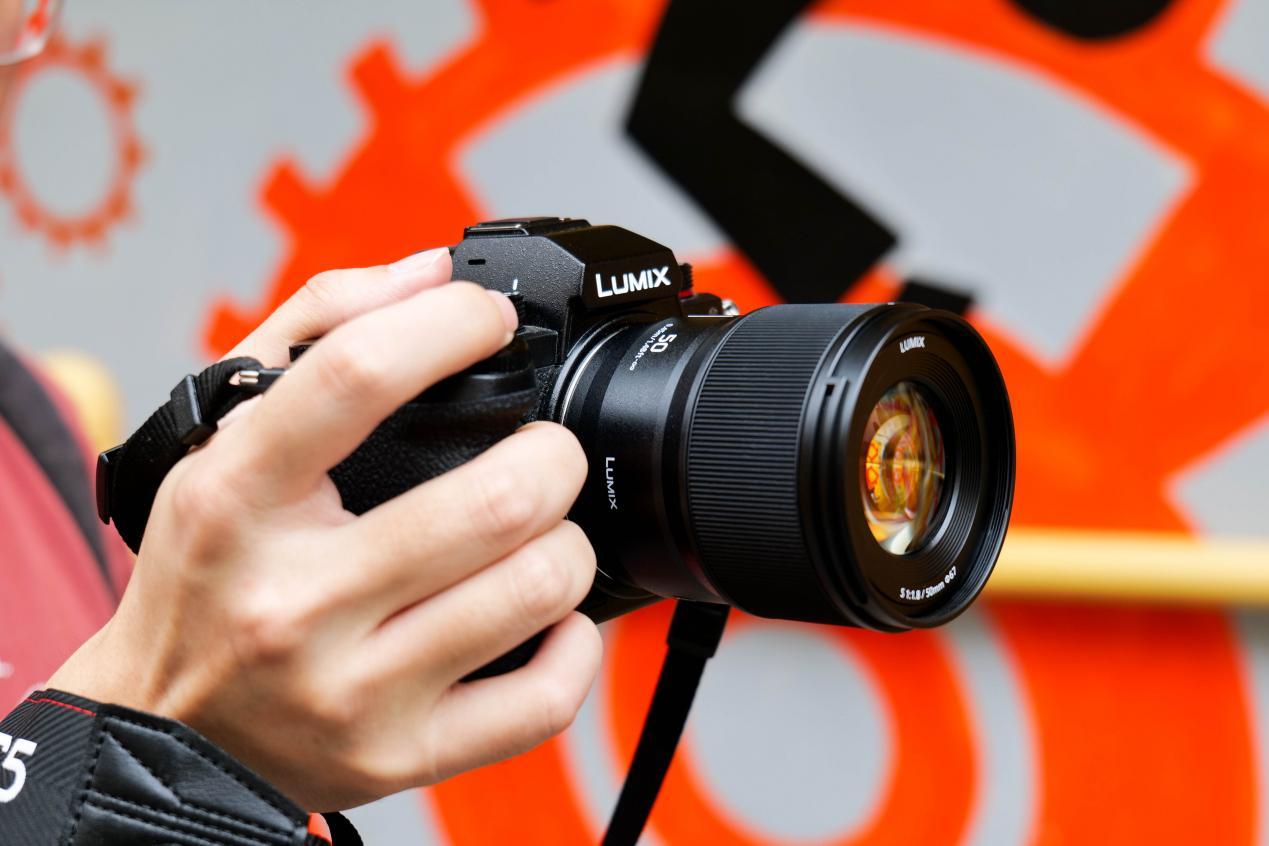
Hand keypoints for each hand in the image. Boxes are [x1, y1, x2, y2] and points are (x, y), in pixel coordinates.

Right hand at [48, 249, 601, 809]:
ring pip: (534, 589)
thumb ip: (319, 332)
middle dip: (551, 456)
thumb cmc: (209, 572)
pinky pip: (543, 697)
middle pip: (492, 502)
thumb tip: (432, 274)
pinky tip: (548, 614)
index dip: (450, 324)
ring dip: (567, 541)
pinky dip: (576, 641)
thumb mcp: (221, 436)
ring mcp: (350, 690)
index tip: (488, 321)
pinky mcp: (400, 757)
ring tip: (539, 530)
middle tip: (542, 451)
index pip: (356, 377)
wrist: (166, 726)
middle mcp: (292, 601)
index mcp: (237, 499)